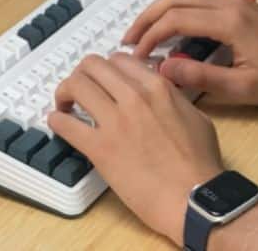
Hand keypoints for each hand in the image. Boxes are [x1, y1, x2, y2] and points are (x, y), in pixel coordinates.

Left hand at [49, 53, 223, 245]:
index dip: (108, 69)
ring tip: (66, 104)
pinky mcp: (100, 149)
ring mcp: (115, 121)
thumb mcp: (195, 116)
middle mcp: (134, 97)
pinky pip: (66, 124)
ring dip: (66, 92)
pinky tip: (59, 123)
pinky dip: (57, 120)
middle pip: (92, 65)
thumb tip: (160, 95)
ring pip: (76, 86)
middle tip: (81, 89)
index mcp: (158, 87)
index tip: (104, 81)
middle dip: (82, 74)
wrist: (193, 196)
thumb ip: (173, 99)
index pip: (120, 60)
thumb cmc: (200, 163)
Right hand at [123, 0, 257, 105]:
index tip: (137, 57)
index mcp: (230, 22)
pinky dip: (175, 6)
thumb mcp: (243, 88)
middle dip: (147, 18)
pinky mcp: (237, 3)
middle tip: (128, 41)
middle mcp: (230, 3)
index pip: (176, 19)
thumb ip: (201, 78)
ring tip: (142, 32)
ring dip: (159, 9)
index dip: (150, 36)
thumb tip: (163, 68)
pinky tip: (167, 25)